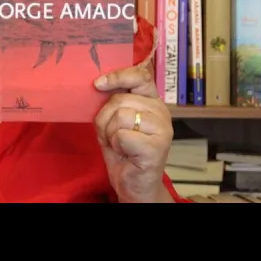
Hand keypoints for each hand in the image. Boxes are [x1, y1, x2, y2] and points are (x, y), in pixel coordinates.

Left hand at [93, 64, 173, 202]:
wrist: (133, 183)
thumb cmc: (123, 150)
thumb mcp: (113, 120)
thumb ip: (113, 102)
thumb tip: (98, 83)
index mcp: (152, 101)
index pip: (139, 76)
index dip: (117, 76)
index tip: (98, 84)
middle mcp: (161, 111)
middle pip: (119, 100)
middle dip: (104, 118)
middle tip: (111, 135)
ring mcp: (162, 129)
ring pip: (119, 116)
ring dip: (109, 133)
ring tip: (118, 144)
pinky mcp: (157, 146)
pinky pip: (121, 135)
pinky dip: (115, 145)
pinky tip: (125, 153)